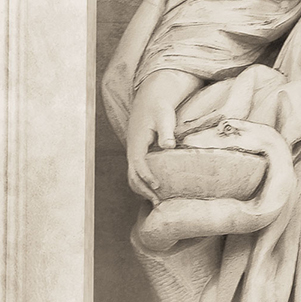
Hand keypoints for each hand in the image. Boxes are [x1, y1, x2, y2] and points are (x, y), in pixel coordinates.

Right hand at [127, 71, 200, 201]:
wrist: (151, 99)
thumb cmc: (160, 108)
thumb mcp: (164, 117)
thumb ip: (166, 132)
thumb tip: (168, 146)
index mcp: (137, 142)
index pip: (138, 164)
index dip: (146, 176)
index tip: (157, 187)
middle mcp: (132, 149)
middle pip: (132, 174)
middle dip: (143, 189)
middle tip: (158, 202)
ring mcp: (134, 152)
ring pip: (133, 175)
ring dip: (142, 189)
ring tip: (156, 201)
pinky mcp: (139, 153)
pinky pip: (137, 171)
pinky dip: (143, 182)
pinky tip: (156, 189)